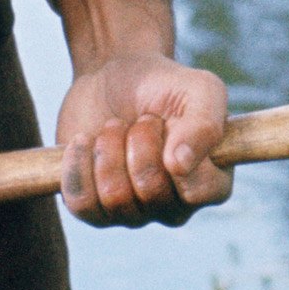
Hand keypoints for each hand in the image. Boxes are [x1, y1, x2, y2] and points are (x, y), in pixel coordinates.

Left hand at [55, 53, 232, 227]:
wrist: (112, 77)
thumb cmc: (163, 85)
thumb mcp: (198, 88)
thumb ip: (205, 124)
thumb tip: (180, 165)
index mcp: (211, 182)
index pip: (201, 191)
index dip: (178, 152)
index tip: (169, 121)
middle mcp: (175, 206)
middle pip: (151, 192)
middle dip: (138, 140)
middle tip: (140, 120)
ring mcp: (134, 212)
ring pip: (115, 197)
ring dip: (109, 147)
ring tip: (115, 127)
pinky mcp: (94, 208)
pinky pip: (81, 204)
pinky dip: (77, 163)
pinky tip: (84, 141)